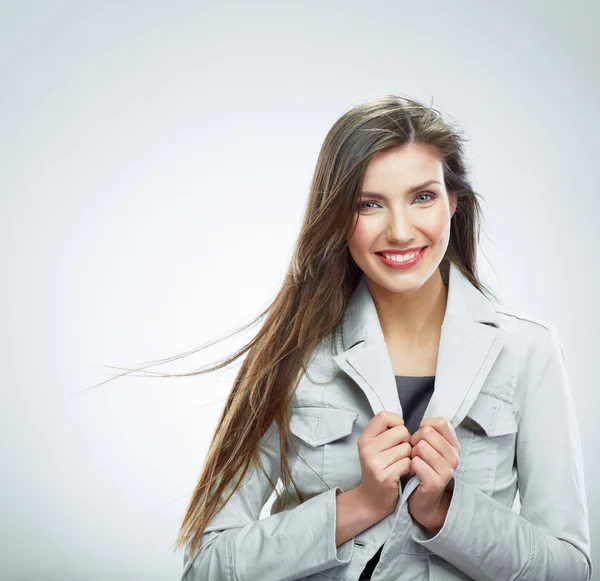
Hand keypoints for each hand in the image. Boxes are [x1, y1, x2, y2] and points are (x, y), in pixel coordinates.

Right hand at [355, 410, 412, 516]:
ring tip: (399, 464)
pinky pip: (408, 463)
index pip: (384, 416)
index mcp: (364, 439)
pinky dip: (409, 468)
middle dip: (406, 441)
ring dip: (409, 456)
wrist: (371, 499)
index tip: (397, 433)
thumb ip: (384, 432)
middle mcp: (367, 449)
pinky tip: (401, 473)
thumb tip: (401, 421)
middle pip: (401, 431)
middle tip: (399, 453)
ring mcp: (375, 463)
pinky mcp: (385, 477)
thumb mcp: (374, 448)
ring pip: (407, 448)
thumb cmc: (379, 469)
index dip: (396, 422)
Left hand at [406, 416, 460, 532]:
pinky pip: (416, 462)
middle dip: (415, 440)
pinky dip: (410, 465)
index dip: (425, 426)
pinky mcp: (435, 482)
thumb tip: (424, 423)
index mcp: (454, 446)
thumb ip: (431, 432)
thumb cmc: (423, 468)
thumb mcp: (430, 448)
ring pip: (421, 446)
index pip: (441, 422)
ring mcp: (447, 470)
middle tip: (415, 453)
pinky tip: (413, 472)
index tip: (422, 438)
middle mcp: (454, 457)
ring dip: (412, 454)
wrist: (424, 500)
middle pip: (427, 432)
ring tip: (414, 462)